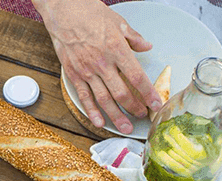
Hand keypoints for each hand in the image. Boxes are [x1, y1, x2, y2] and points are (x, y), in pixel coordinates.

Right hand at [35, 0, 161, 133]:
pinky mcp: (74, 74)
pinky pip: (84, 97)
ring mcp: (86, 71)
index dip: (148, 93)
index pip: (137, 77)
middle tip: (142, 116)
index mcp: (117, 49)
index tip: (156, 104)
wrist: (64, 11)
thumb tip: (146, 47)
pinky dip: (92, 111)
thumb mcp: (118, 22)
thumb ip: (134, 38)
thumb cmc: (90, 14)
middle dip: (134, 108)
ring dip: (116, 116)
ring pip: (104, 99)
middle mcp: (102, 63)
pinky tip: (99, 122)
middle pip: (122, 93)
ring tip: (125, 127)